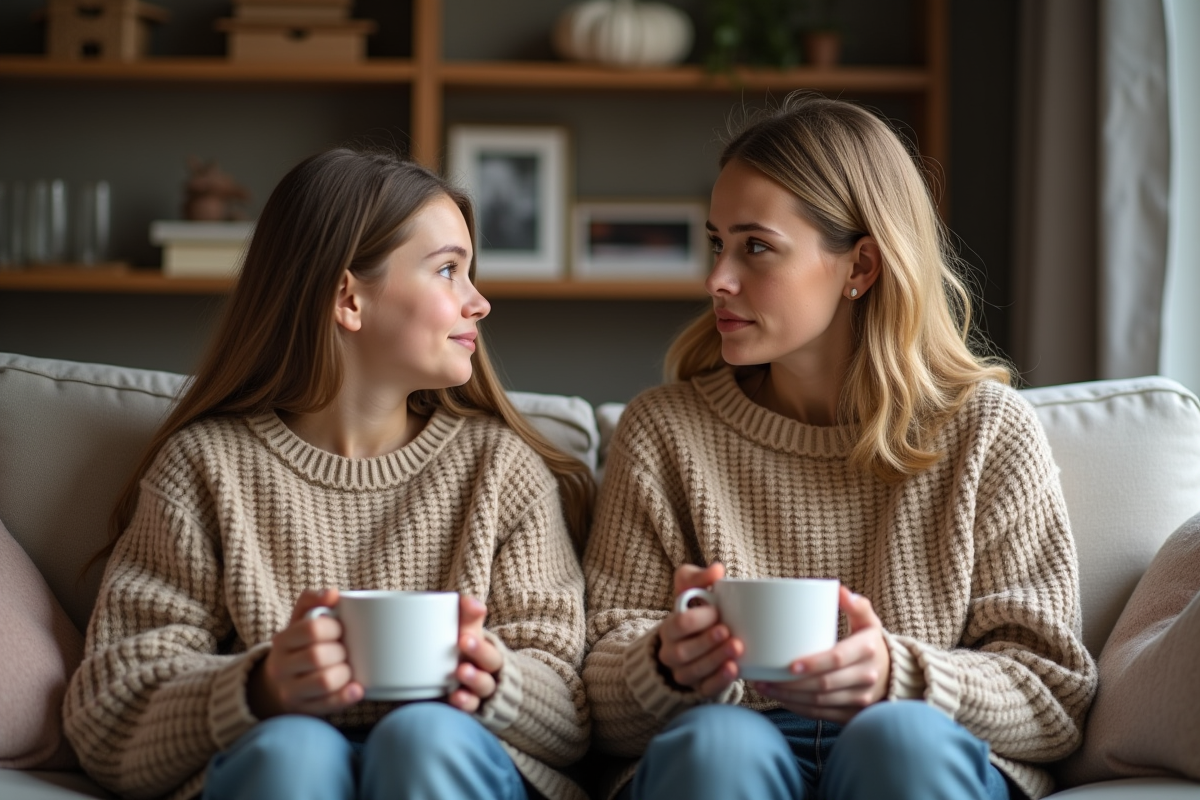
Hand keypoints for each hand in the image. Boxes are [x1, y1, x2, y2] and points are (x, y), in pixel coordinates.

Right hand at [248, 588, 362, 718]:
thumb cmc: (300, 644)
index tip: (341, 629)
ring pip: (324, 682)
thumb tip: (333, 593)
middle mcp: (280, 667)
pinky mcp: (303, 710)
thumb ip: (313, 600)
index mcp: (282, 640)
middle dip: (341, 652)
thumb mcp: (300, 619)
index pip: (311, 629)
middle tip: (346, 650)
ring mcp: (290, 691)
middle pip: (318, 657)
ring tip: (348, 668)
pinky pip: (328, 705)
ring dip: (345, 673)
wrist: (280, 681)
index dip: (334, 628)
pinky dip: (346, 696)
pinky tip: (357, 688)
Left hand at [448, 595, 503, 712]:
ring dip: (474, 679)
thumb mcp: (468, 636)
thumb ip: (468, 616)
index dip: (480, 642)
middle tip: (463, 644)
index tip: (464, 637)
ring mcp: (479, 693)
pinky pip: (472, 708)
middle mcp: (487, 673)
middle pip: (491, 663)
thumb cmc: (465, 656)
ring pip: (483, 687)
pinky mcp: (471, 709)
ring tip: (460, 672)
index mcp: (487, 653)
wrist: (471, 692)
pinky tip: (455, 698)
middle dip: (479, 654)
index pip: (490, 646)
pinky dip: (465, 703)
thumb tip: (475, 603)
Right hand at [657, 562, 742, 697]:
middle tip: (728, 631)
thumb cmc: (696, 611)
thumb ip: (700, 577)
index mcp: (669, 628)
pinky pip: (705, 689)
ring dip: (716, 660)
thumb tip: (717, 570)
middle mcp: (671, 653)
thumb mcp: (690, 590)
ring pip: (694, 672)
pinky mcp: (699, 687)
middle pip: (683, 651)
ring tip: (737, 648)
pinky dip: (719, 680)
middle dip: (706, 642)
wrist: (695, 642)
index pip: (678, 624)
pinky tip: (734, 669)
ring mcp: (684, 672)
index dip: (697, 618)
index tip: (716, 610)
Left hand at [752, 586, 890, 722]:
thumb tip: (838, 590)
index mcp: (866, 650)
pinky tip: (781, 700)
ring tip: (764, 688)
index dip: (813, 664)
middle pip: (823, 684)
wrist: (894, 674)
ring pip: (820, 703)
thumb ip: (855, 605)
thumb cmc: (870, 642)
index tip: (788, 665)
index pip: (836, 659)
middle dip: (791, 684)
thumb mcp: (868, 621)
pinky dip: (799, 709)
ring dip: (789, 698)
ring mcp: (860, 699)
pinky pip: (822, 715)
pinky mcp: (853, 714)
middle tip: (763, 679)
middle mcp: (866, 677)